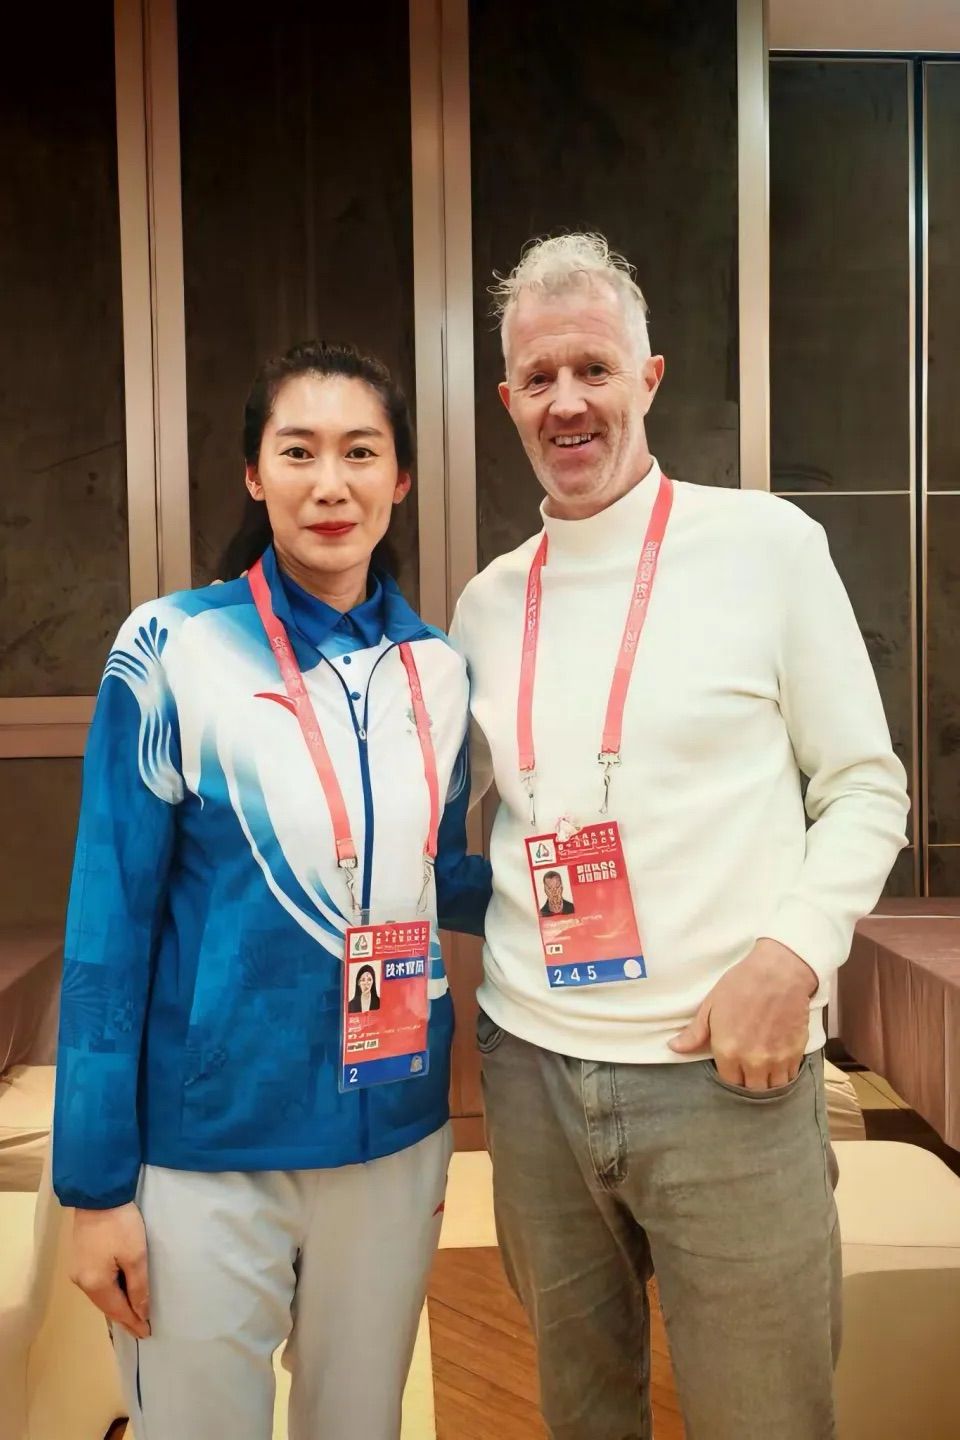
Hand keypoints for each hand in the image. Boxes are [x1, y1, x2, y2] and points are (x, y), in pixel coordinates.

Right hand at [71, 1202, 150, 1338]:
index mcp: (95, 1284)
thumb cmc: (120, 1225)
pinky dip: (109, 1292)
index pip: (118, 1311)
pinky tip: (118, 1294)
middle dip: (124, 1317)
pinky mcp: (80, 1259)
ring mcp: (78, 1270)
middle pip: (106, 1306)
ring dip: (116, 1305)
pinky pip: (97, 1284)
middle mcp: (82, 1282)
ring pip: (100, 1296)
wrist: (98, 1195)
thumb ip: (138, 1287)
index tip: (147, 1333)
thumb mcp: (136, 1255)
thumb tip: (140, 1311)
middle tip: (140, 1328)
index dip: (133, 1322)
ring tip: (132, 1314)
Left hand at [668, 938, 817, 1089]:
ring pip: (772, 1089)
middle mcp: (752, 1061)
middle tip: (747, 1069)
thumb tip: (674, 1048)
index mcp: (728, 1051)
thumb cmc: (741, 985)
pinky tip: (779, 1064)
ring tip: (763, 1071)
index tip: (731, 1066)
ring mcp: (776, 1059)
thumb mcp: (711, 1006)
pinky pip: (790, 1077)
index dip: (729, 1075)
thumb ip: (695, 1033)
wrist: (779, 972)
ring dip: (767, 1083)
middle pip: (750, 1090)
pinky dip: (784, 1075)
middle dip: (747, 1082)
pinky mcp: (795, 1053)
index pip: (728, 1082)